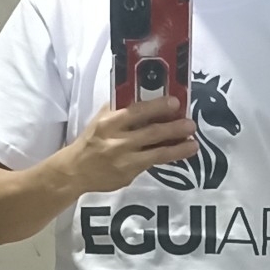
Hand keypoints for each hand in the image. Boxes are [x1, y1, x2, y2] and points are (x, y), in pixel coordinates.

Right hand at [70, 100, 195, 193]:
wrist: (75, 170)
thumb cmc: (92, 139)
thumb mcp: (102, 119)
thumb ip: (121, 109)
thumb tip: (146, 93)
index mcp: (109, 123)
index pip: (136, 112)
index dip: (157, 107)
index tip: (175, 102)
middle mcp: (117, 142)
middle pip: (150, 133)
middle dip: (173, 128)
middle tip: (191, 125)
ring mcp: (124, 161)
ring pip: (156, 154)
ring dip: (177, 149)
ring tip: (194, 144)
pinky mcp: (128, 175)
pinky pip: (151, 164)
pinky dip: (167, 158)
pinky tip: (180, 153)